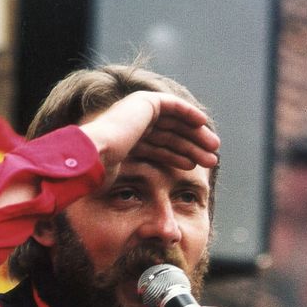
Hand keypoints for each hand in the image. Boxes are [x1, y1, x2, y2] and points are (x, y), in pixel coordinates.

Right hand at [79, 91, 219, 185]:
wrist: (93, 157)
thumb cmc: (103, 178)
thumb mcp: (126, 182)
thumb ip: (140, 181)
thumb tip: (148, 203)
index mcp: (125, 143)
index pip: (158, 148)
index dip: (178, 156)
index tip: (194, 167)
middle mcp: (131, 126)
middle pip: (169, 136)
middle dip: (192, 146)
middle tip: (211, 159)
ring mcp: (136, 113)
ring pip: (174, 123)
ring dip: (195, 134)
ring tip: (213, 149)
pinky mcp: (143, 102)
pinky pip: (172, 105)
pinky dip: (188, 113)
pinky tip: (203, 124)